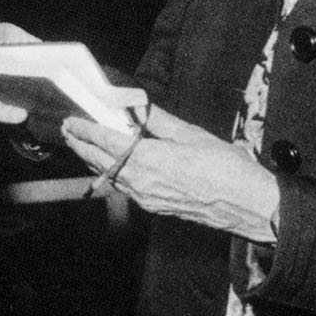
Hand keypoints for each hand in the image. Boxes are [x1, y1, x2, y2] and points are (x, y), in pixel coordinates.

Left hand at [62, 105, 279, 242]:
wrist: (248, 206)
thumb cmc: (227, 170)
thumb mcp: (192, 135)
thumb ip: (160, 122)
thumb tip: (140, 109)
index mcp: (149, 160)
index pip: (106, 142)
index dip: (85, 130)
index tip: (72, 120)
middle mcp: (141, 182)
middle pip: (100, 162)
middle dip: (80, 145)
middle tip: (68, 131)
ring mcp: (147, 197)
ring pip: (109, 176)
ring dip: (92, 159)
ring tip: (81, 145)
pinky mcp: (155, 206)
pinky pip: (123, 187)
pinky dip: (110, 173)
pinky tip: (110, 165)